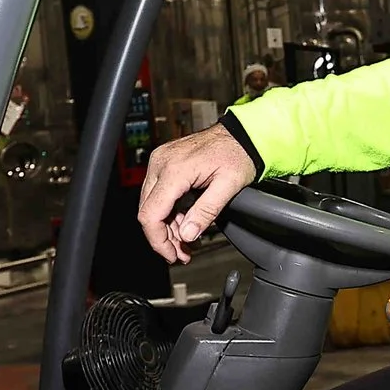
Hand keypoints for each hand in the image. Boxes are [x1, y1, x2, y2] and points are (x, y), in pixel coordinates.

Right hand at [137, 125, 256, 262]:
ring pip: (151, 205)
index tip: (172, 255)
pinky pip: (158, 194)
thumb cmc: (237, 153)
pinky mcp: (164, 163)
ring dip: (168, 227)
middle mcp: (161, 163)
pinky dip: (169, 212)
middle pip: (148, 211)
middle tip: (183, 253)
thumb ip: (206, 212)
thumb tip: (187, 235)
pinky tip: (185, 224)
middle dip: (164, 238)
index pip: (151, 214)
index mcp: (175, 170)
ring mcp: (161, 161)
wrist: (241, 134)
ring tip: (187, 242)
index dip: (158, 241)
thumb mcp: (228, 186)